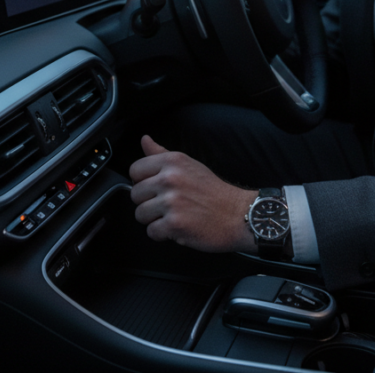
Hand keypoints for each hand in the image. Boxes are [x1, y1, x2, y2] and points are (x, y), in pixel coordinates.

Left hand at [129, 135, 257, 253]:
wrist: (239, 214)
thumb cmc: (214, 192)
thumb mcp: (189, 164)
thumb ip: (162, 154)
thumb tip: (144, 140)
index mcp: (172, 161)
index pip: (134, 170)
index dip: (142, 182)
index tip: (154, 189)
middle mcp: (170, 179)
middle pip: (135, 194)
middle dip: (147, 202)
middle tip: (166, 206)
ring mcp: (171, 202)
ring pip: (140, 214)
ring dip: (153, 220)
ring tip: (172, 217)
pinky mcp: (175, 224)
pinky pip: (151, 232)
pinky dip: (162, 235)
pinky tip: (177, 228)